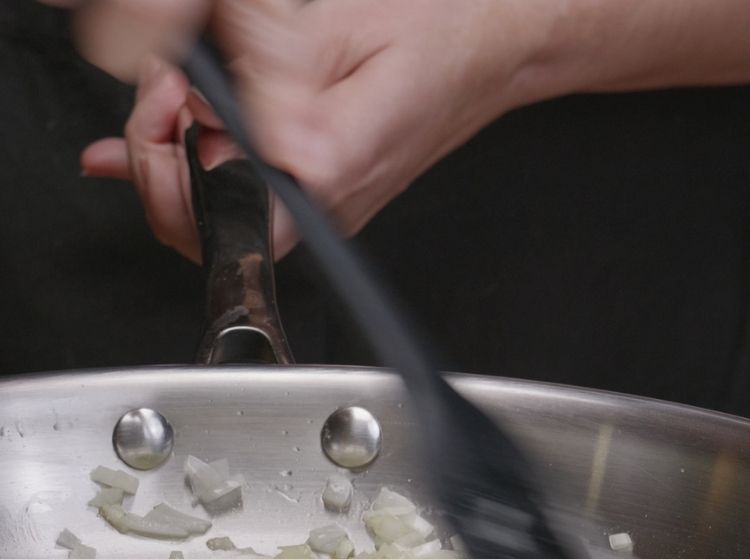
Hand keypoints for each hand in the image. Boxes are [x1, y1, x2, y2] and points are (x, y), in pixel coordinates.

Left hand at [81, 0, 543, 259]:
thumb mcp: (334, 27)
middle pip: (198, 228)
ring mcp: (318, 209)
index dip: (168, 147)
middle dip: (157, 156)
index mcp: (321, 165)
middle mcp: (319, 206)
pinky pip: (241, 200)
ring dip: (172, 160)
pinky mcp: (317, 195)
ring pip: (212, 221)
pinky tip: (165, 137)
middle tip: (167, 90)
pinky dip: (189, 167)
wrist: (491, 51)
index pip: (213, 201)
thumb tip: (196, 88)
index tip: (173, 92)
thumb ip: (260, 62)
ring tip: (179, 93)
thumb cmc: (437, 36)